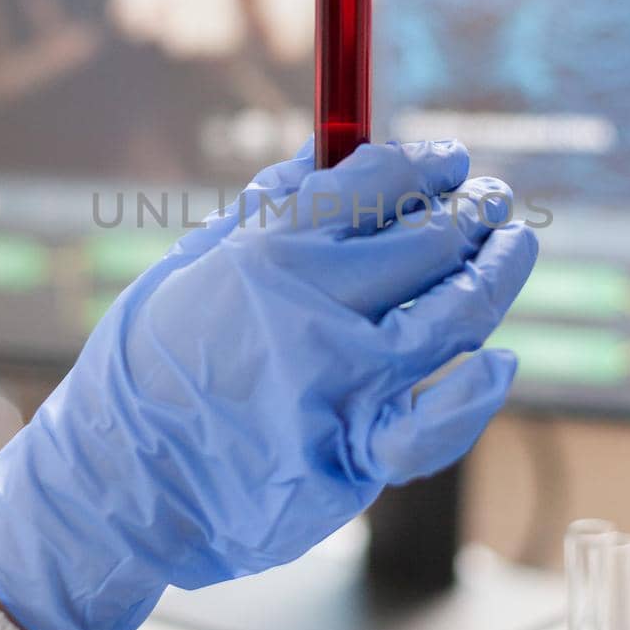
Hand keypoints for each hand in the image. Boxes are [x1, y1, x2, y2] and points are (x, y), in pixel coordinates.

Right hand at [0, 140, 536, 629]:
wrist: (115, 476)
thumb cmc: (150, 363)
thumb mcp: (194, 262)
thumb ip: (268, 210)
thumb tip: (327, 153)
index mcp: (272, 250)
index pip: (377, 183)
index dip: (426, 163)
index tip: (450, 161)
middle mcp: (315, 308)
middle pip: (429, 243)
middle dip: (474, 212)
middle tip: (494, 201)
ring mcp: (341, 383)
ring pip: (452, 317)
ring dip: (497, 273)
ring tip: (514, 246)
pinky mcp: (350, 454)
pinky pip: (434, 424)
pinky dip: (475, 394)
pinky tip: (500, 361)